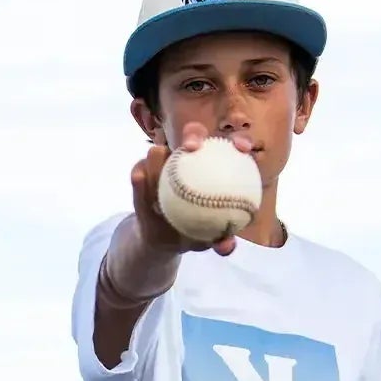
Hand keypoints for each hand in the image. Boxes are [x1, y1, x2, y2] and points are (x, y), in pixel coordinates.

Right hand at [131, 122, 252, 257]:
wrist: (165, 239)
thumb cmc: (196, 234)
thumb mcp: (209, 240)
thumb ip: (221, 242)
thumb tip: (226, 247)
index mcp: (213, 167)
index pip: (230, 147)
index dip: (239, 140)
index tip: (242, 148)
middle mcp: (188, 158)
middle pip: (193, 135)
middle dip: (194, 133)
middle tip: (192, 147)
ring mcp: (163, 164)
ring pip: (159, 152)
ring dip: (159, 158)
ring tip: (158, 162)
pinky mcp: (141, 173)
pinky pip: (139, 173)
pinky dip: (140, 177)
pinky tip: (139, 178)